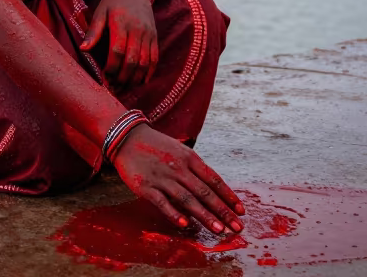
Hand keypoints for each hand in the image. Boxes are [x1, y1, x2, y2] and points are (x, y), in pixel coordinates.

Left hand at [81, 0, 157, 88]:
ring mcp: (148, 34)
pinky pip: (154, 59)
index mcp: (121, 23)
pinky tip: (140, 82)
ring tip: (124, 88)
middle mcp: (137, 30)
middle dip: (122, 78)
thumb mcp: (100, 11)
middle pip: (132, 60)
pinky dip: (148, 73)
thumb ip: (93, 31)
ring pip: (144, 63)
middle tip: (113, 88)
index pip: (117, 51)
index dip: (111, 68)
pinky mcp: (155, 37)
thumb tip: (83, 49)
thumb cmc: (114, 1)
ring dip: (135, 79)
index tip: (104, 78)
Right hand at [113, 126, 244, 234]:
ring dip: (205, 216)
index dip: (228, 196)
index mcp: (189, 158)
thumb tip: (212, 188)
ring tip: (219, 230)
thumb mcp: (179, 150)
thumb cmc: (156, 146)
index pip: (214, 180)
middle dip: (223, 211)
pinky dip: (174, 214)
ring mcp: (162, 178)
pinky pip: (162, 203)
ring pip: (188, 200)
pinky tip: (185, 225)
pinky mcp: (146, 187)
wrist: (126, 137)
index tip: (241, 211)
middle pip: (205, 192)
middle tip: (237, 227)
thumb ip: (194, 168)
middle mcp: (179, 168)